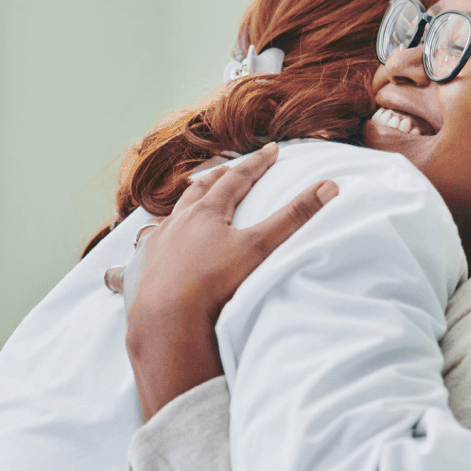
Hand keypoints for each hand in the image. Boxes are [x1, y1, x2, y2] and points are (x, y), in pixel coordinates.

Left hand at [118, 144, 338, 417]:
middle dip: (215, 179)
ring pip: (168, 218)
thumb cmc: (214, 282)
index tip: (271, 150)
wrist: (166, 319)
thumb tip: (329, 186)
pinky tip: (141, 253)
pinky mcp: (141, 272)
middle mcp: (177, 223)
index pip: (236, 179)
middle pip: (198, 192)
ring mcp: (156, 246)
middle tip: (225, 171)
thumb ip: (294, 217)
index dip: (256, 164)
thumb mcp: (260, 248)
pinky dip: (146, 246)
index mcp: (207, 213)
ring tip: (185, 205)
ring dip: (180, 208)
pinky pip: (141, 253)